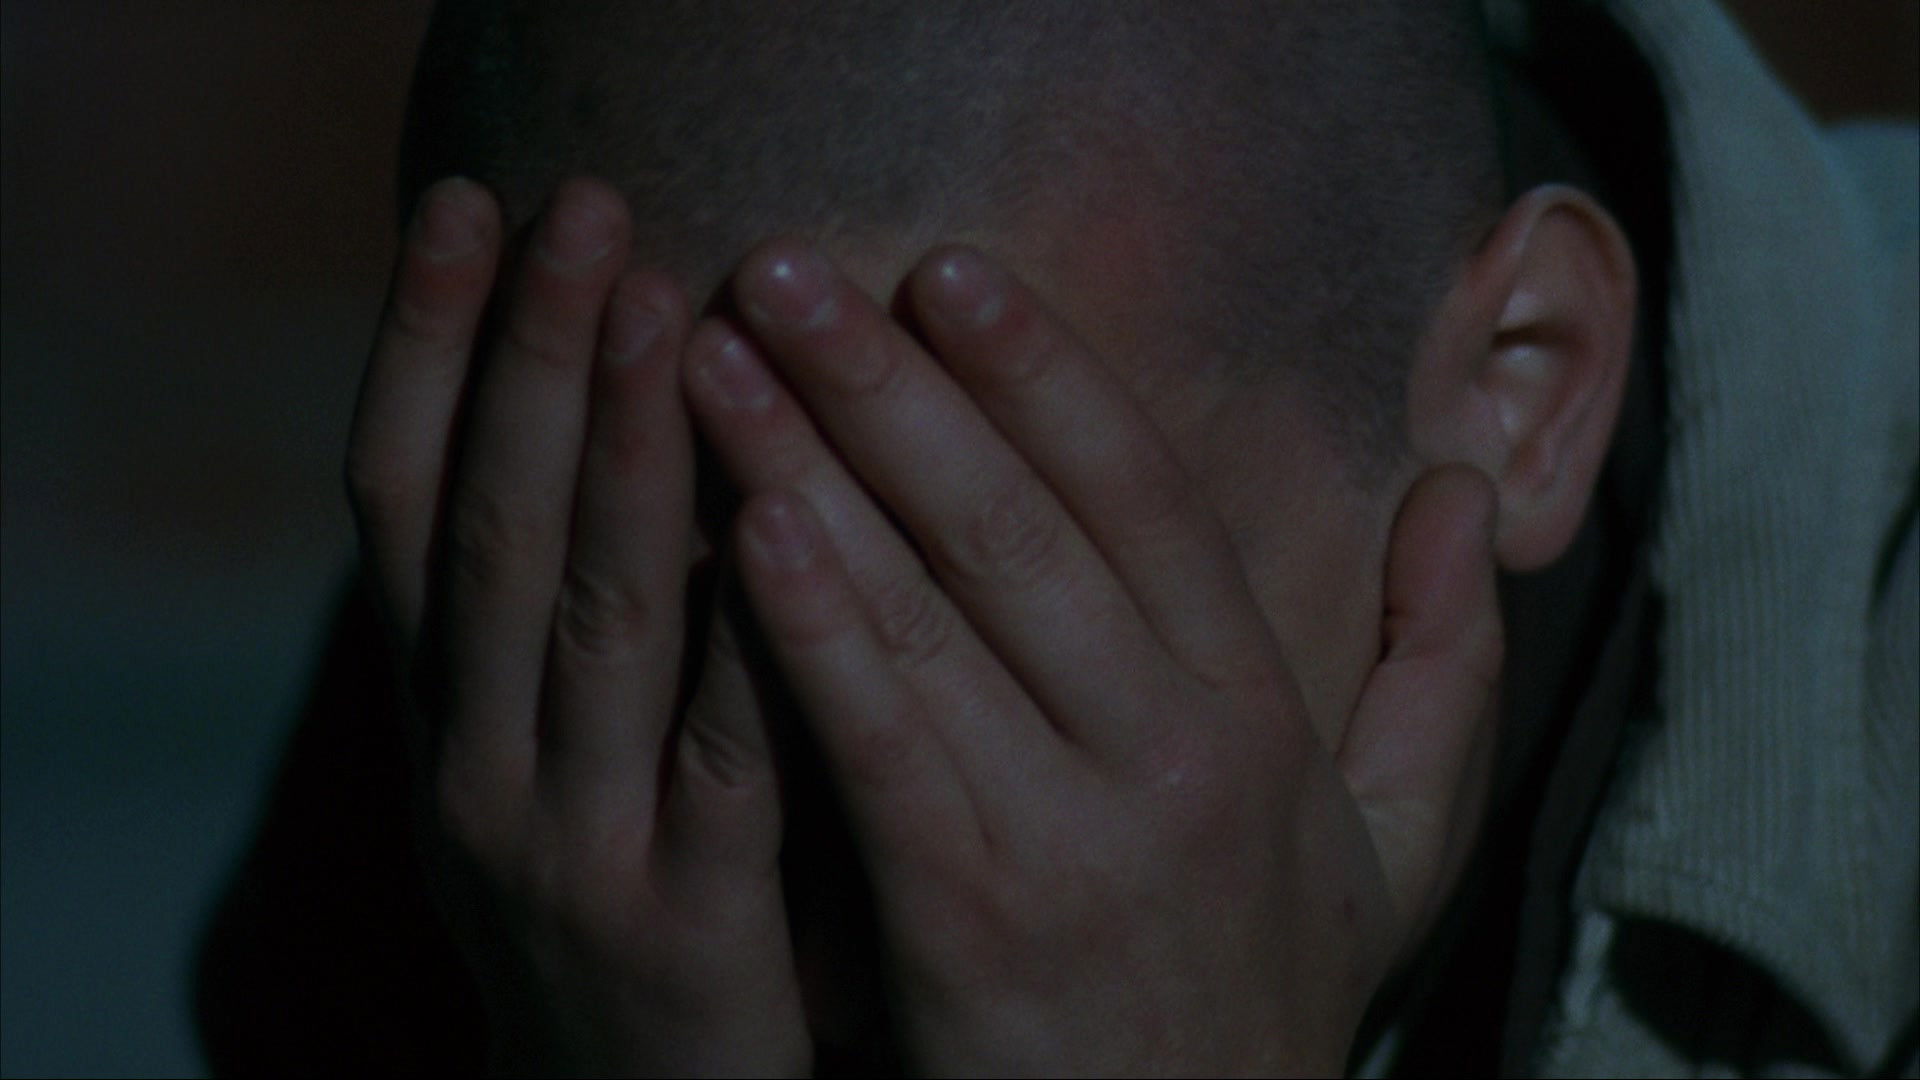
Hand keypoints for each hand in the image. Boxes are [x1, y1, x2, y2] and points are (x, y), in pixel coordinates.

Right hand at [345, 177, 808, 1075]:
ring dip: (629, 458)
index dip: (424, 346)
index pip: (403, 501)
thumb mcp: (529, 764)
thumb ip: (545, 622)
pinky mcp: (689, 920)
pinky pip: (723, 753)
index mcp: (437, 713)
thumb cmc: (597, 901)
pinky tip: (780, 522)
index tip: (472, 205)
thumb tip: (604, 415)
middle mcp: (474, 765)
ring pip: (596, 620)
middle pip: (494, 531)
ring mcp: (572, 845)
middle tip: (586, 208)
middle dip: (537, 360)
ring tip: (670, 312)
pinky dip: (746, 631)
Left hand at [684, 241, 1502, 1073]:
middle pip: (1023, 527)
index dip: (1045, 374)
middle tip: (790, 269)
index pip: (1148, 499)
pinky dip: (813, 628)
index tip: (949, 272)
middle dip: (896, 384)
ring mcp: (1074, 836)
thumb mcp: (1398, 846)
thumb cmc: (1261, 1001)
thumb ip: (1440, 666)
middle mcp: (1178, 754)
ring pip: (937, 613)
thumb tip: (1467, 495)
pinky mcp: (970, 921)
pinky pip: (882, 744)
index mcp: (1261, 716)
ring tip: (721, 359)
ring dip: (817, 469)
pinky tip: (747, 524)